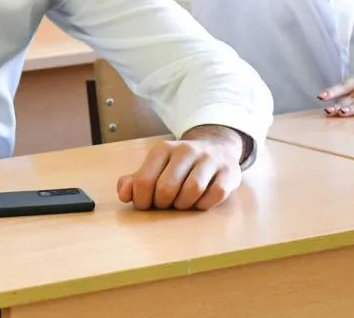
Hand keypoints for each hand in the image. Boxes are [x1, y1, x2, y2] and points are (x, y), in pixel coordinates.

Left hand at [115, 124, 244, 210]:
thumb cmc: (179, 166)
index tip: (147, 204)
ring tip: (183, 202)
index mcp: (163, 149)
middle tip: (166, 204)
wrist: (216, 148)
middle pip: (166, 188)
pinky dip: (205, 204)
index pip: (143, 181)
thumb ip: (135, 181)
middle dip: (163, 204)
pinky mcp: (229, 171)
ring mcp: (209, 159)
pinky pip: (215, 194)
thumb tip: (124, 195)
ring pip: (192, 190)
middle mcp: (186, 150)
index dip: (142, 200)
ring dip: (184, 205)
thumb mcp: (155, 168)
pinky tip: (200, 202)